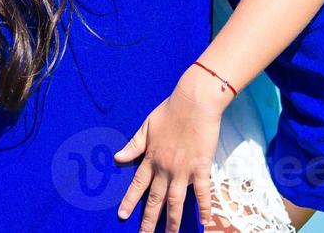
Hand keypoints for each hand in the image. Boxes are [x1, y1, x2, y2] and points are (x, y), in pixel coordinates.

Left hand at [114, 63, 232, 231]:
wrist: (193, 103)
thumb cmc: (169, 111)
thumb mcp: (145, 127)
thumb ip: (133, 145)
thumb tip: (117, 158)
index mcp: (150, 158)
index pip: (137, 185)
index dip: (129, 201)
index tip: (122, 216)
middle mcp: (164, 168)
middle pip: (155, 199)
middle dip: (149, 220)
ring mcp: (183, 170)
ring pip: (176, 201)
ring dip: (173, 221)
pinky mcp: (201, 167)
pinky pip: (203, 193)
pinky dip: (205, 208)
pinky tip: (205, 222)